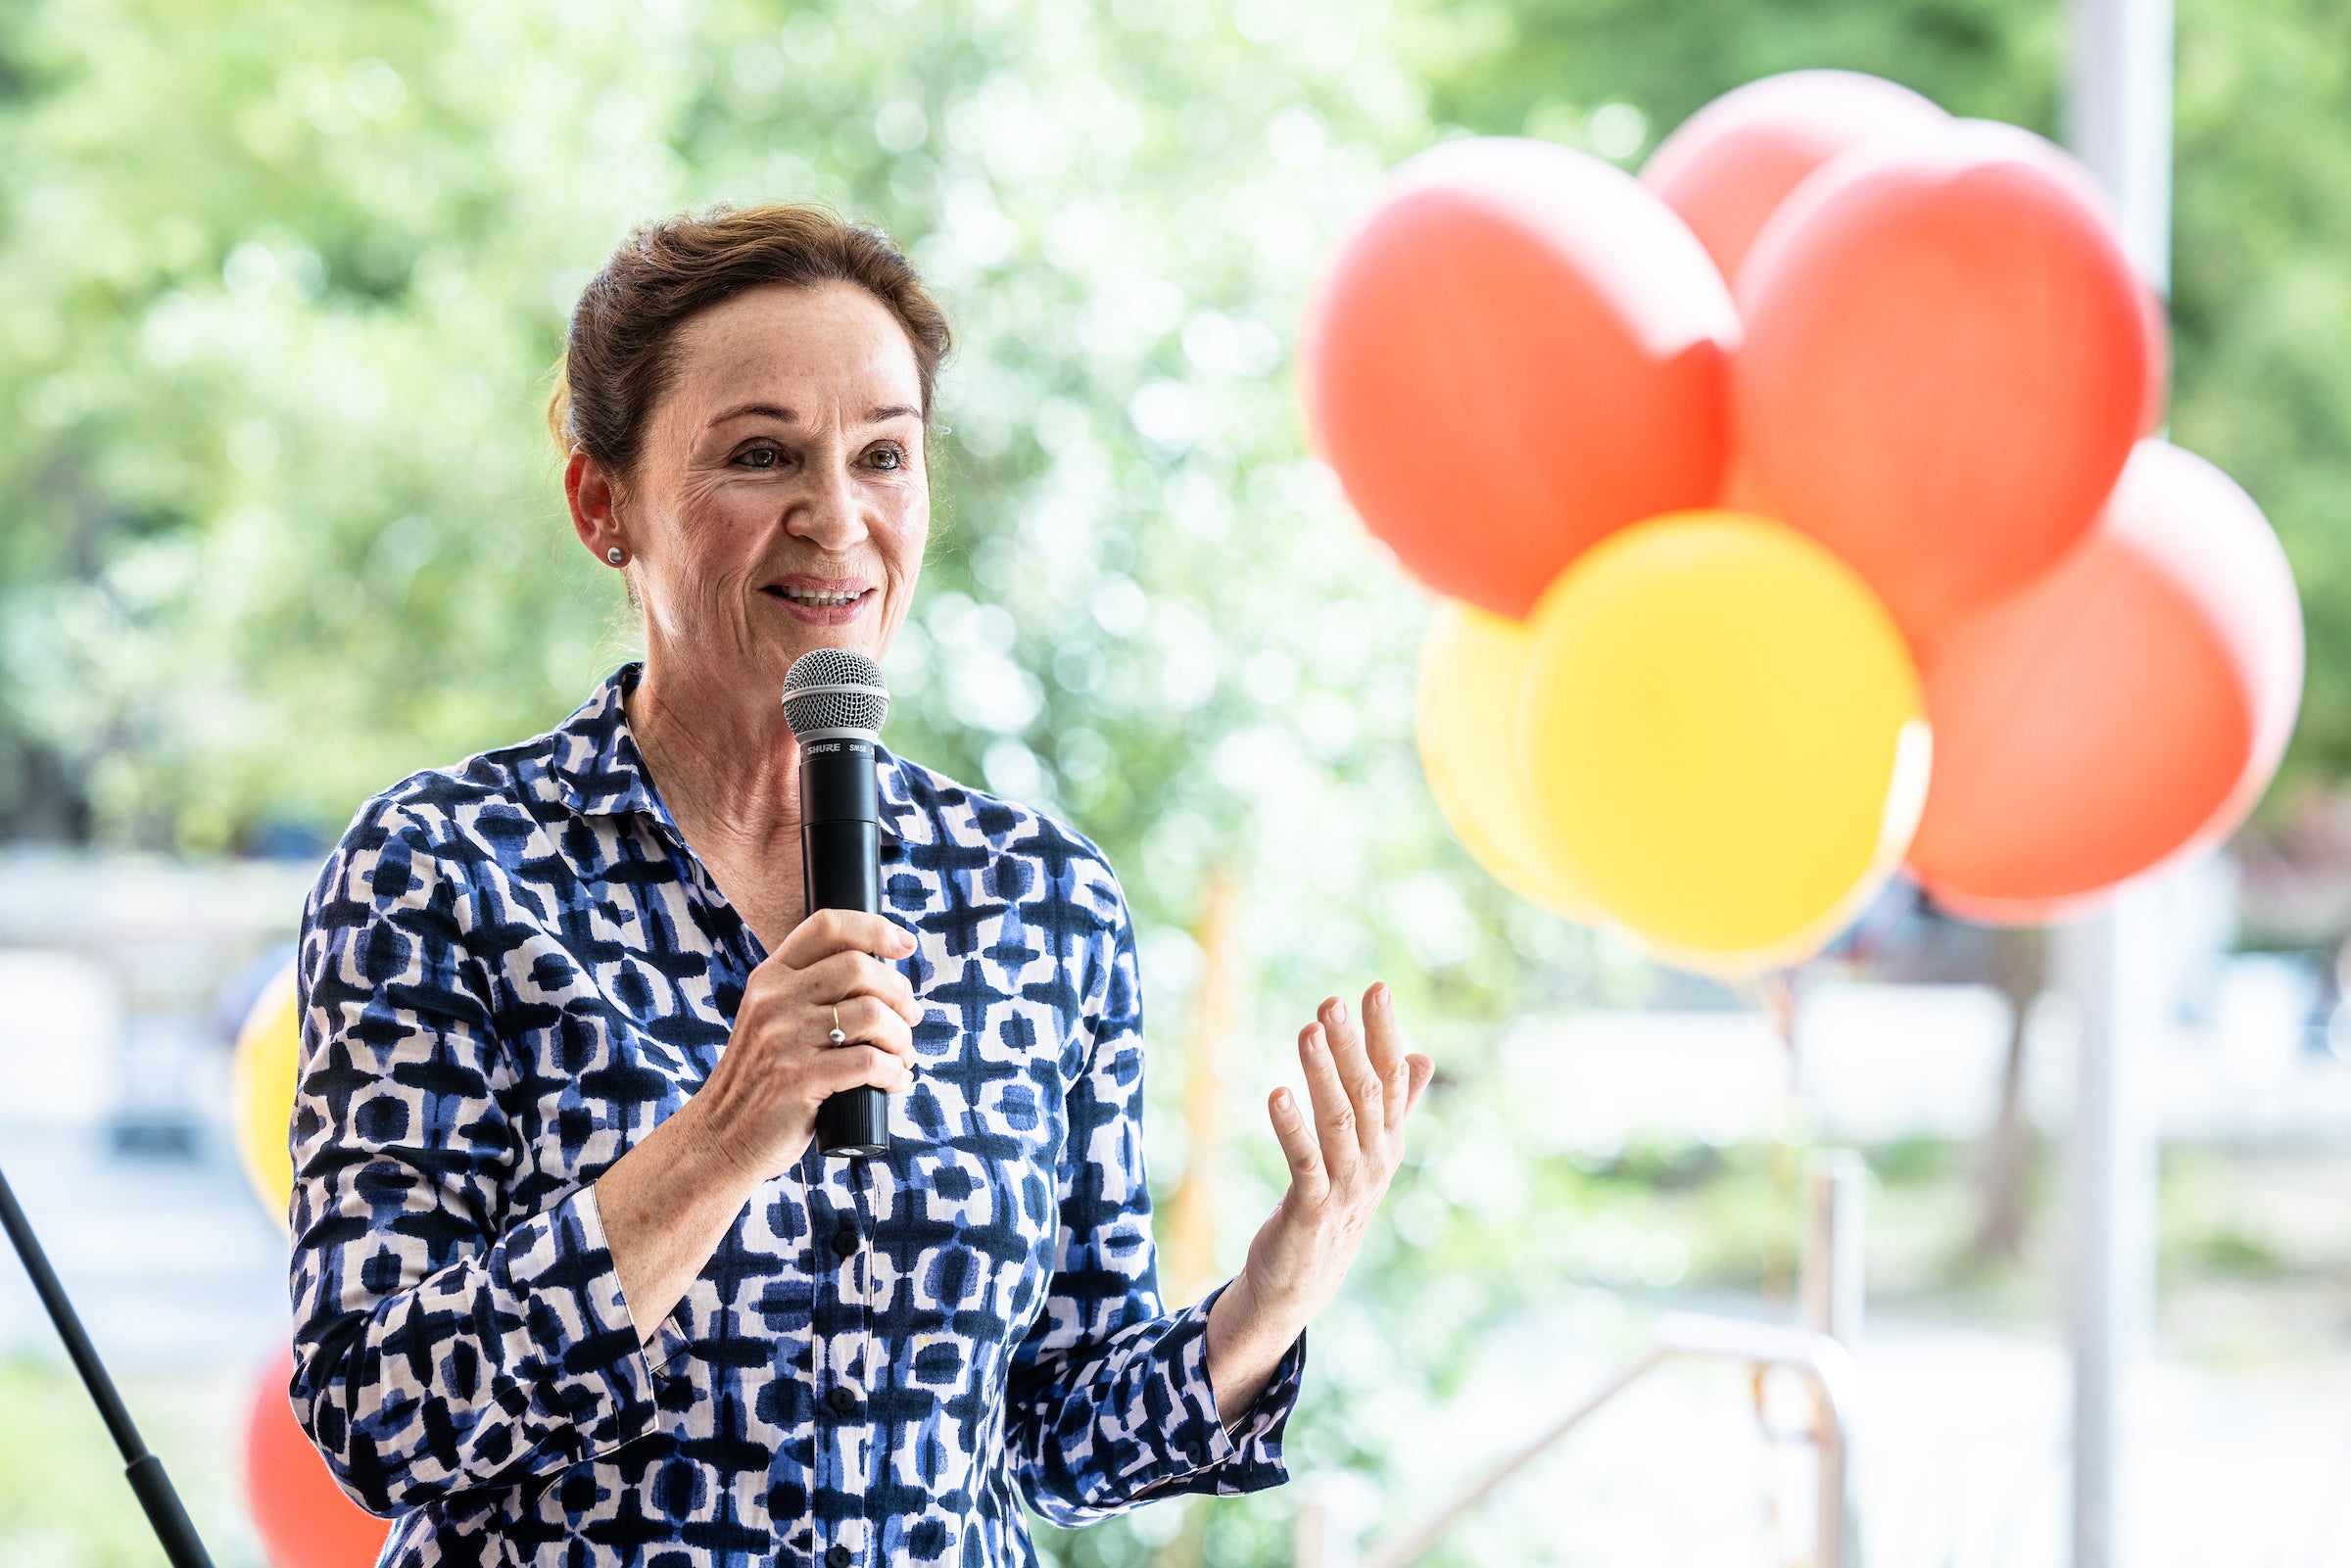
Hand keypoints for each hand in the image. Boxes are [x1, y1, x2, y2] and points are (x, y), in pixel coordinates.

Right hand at [684, 908, 921, 1183]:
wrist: (721, 1136)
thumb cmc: (761, 1079)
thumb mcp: (771, 1020)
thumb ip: (808, 993)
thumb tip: (881, 979)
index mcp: (770, 978)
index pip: (827, 926)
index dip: (875, 928)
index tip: (905, 946)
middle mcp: (775, 1001)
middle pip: (858, 967)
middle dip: (899, 992)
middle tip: (911, 1017)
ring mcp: (785, 1039)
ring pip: (871, 1014)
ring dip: (901, 1036)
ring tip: (902, 1055)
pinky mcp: (799, 1080)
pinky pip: (868, 1062)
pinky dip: (894, 1071)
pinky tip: (896, 1081)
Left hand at [1206, 981, 1433, 1415]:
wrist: (1302, 1284)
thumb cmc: (1333, 1208)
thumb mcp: (1368, 1154)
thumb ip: (1396, 1106)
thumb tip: (1421, 1055)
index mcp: (1386, 1142)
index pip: (1391, 1079)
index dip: (1384, 1034)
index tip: (1375, 987)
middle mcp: (1374, 1162)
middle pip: (1365, 1095)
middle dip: (1350, 1045)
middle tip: (1332, 1001)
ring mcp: (1345, 1188)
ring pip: (1338, 1123)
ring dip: (1322, 1075)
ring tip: (1307, 1031)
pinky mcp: (1310, 1212)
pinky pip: (1304, 1163)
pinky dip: (1292, 1127)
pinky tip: (1276, 1094)